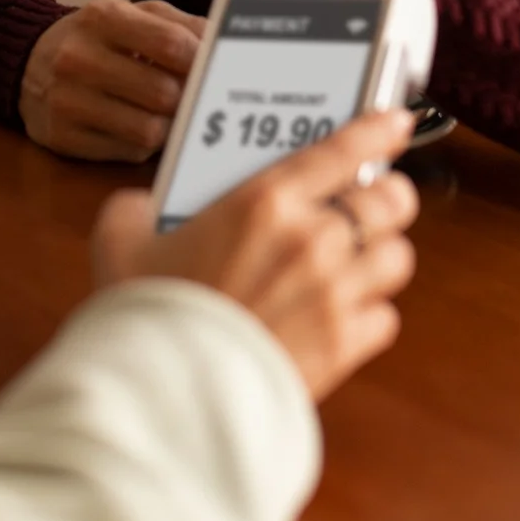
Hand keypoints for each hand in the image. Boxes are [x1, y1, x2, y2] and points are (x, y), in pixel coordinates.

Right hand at [19, 0, 202, 162]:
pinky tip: (138, 125)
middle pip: (163, 93)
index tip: (216, 71)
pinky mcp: (62, 138)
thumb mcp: (135, 15)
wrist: (28, 62)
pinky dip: (145, 144)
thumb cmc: (99, 38)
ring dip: (169, 125)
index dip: (204, 62)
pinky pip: (128, 152)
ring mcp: (66, 101)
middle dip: (187, 99)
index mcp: (103, 17)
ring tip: (167, 113)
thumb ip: (182, 26)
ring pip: (149, 130)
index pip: (172, 44)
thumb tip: (222, 49)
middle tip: (194, 97)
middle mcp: (79, 57)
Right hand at [92, 108, 419, 401]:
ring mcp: (334, 292)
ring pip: (397, 256)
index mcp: (265, 201)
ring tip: (360, 258)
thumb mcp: (122, 243)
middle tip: (374, 199)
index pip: (345, 147)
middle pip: (391, 198)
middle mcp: (312, 238)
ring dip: (382, 255)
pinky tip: (342, 316)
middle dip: (390, 195)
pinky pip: (384, 318)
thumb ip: (135, 211)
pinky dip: (370, 316)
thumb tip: (139, 208)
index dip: (379, 129)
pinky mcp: (343, 345)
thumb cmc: (148, 317)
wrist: (167, 398)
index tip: (395, 123)